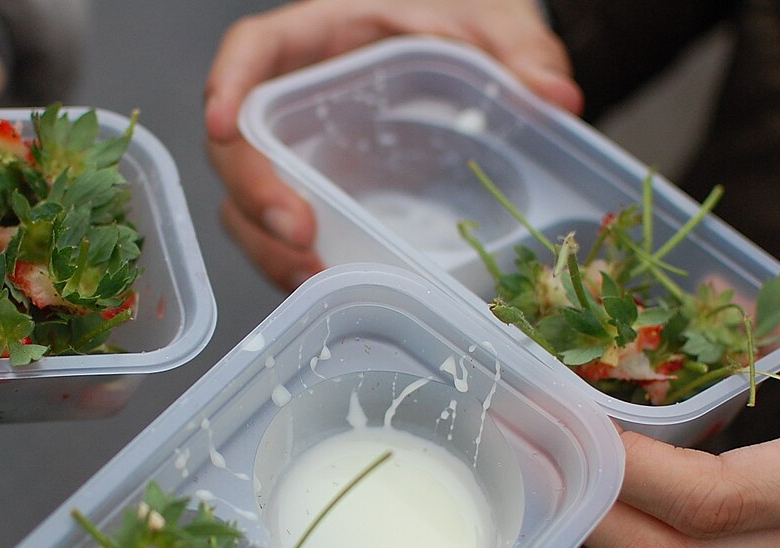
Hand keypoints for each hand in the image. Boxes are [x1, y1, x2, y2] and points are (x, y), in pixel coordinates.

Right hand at [204, 0, 582, 289]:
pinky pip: (285, 237)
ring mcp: (303, 158)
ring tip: (313, 276)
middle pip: (237, 147)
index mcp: (322, 39)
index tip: (223, 123)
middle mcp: (295, 103)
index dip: (226, 85)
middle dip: (255, 194)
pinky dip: (295, 265)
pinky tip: (329, 288)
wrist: (472, 59)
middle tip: (300, 234)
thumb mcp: (491, 22)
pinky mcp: (320, 202)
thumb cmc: (461, 25)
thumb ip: (519, 50)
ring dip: (268, 246)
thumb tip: (556, 95)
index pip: (252, 52)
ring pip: (248, 204)